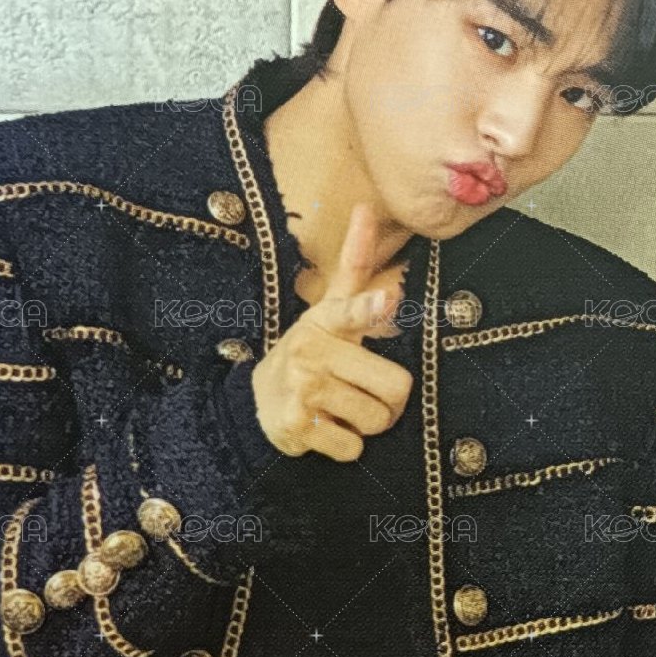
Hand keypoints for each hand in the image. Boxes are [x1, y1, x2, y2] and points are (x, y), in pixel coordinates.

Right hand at [251, 203, 413, 460]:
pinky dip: (346, 447)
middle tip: (362, 393)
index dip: (368, 308)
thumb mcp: (328, 310)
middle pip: (394, 387)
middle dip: (388, 401)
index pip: (349, 311)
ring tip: (341, 411)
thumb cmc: (310, 353)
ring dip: (367, 425)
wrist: (260, 402)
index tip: (383, 299)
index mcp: (324, 321)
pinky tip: (325, 430)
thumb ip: (353, 266)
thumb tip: (367, 208)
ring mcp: (303, 389)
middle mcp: (311, 351)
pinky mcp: (298, 426)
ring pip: (376, 420)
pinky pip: (353, 446)